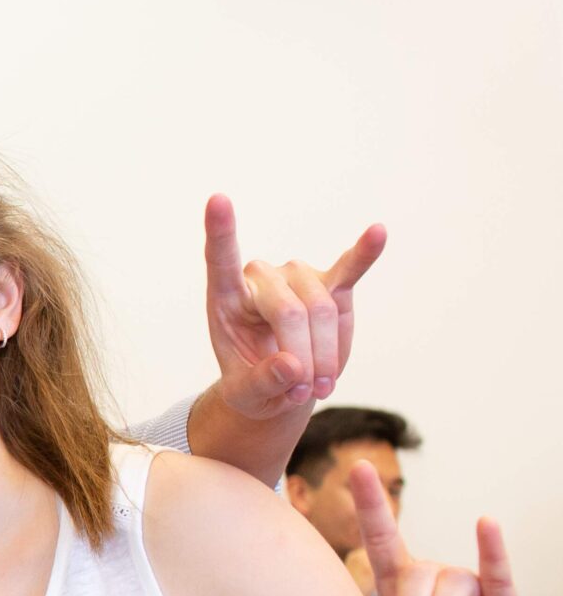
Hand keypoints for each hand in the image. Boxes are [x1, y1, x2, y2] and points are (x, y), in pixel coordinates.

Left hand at [202, 196, 385, 420]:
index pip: (220, 259)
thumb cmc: (254, 385)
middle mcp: (262, 278)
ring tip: (319, 387)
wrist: (282, 386)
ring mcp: (298, 278)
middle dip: (304, 359)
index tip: (217, 200)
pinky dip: (364, 254)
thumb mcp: (246, 396)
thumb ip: (262, 384)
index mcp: (227, 298)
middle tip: (305, 394)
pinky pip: (350, 269)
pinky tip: (378, 232)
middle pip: (290, 311)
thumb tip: (291, 367)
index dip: (221, 231)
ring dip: (328, 355)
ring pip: (323, 309)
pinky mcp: (332, 287)